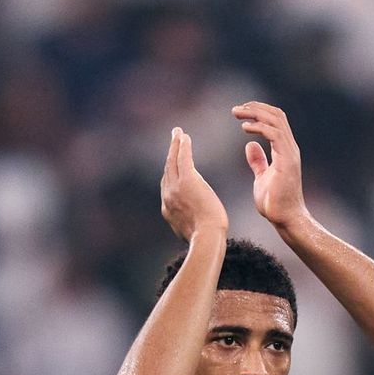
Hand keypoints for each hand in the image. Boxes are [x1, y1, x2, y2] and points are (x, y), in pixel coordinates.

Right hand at [160, 126, 227, 242]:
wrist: (206, 239)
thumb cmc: (206, 240)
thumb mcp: (191, 233)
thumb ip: (188, 224)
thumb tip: (192, 225)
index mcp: (168, 210)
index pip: (167, 186)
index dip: (170, 172)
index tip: (172, 164)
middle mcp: (167, 197)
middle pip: (167, 170)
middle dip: (169, 154)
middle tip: (173, 141)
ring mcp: (175, 188)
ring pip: (172, 161)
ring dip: (175, 146)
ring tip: (178, 134)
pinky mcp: (187, 181)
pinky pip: (182, 158)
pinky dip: (182, 145)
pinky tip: (184, 136)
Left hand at [233, 101, 308, 231]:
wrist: (285, 219)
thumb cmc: (275, 202)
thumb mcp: (261, 177)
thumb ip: (258, 161)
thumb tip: (249, 145)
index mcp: (284, 149)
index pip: (275, 120)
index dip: (259, 111)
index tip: (241, 112)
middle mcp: (290, 147)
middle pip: (276, 115)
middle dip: (256, 107)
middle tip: (236, 109)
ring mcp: (290, 153)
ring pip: (276, 120)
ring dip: (255, 113)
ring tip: (237, 114)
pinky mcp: (287, 161)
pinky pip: (274, 135)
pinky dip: (259, 127)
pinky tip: (244, 128)